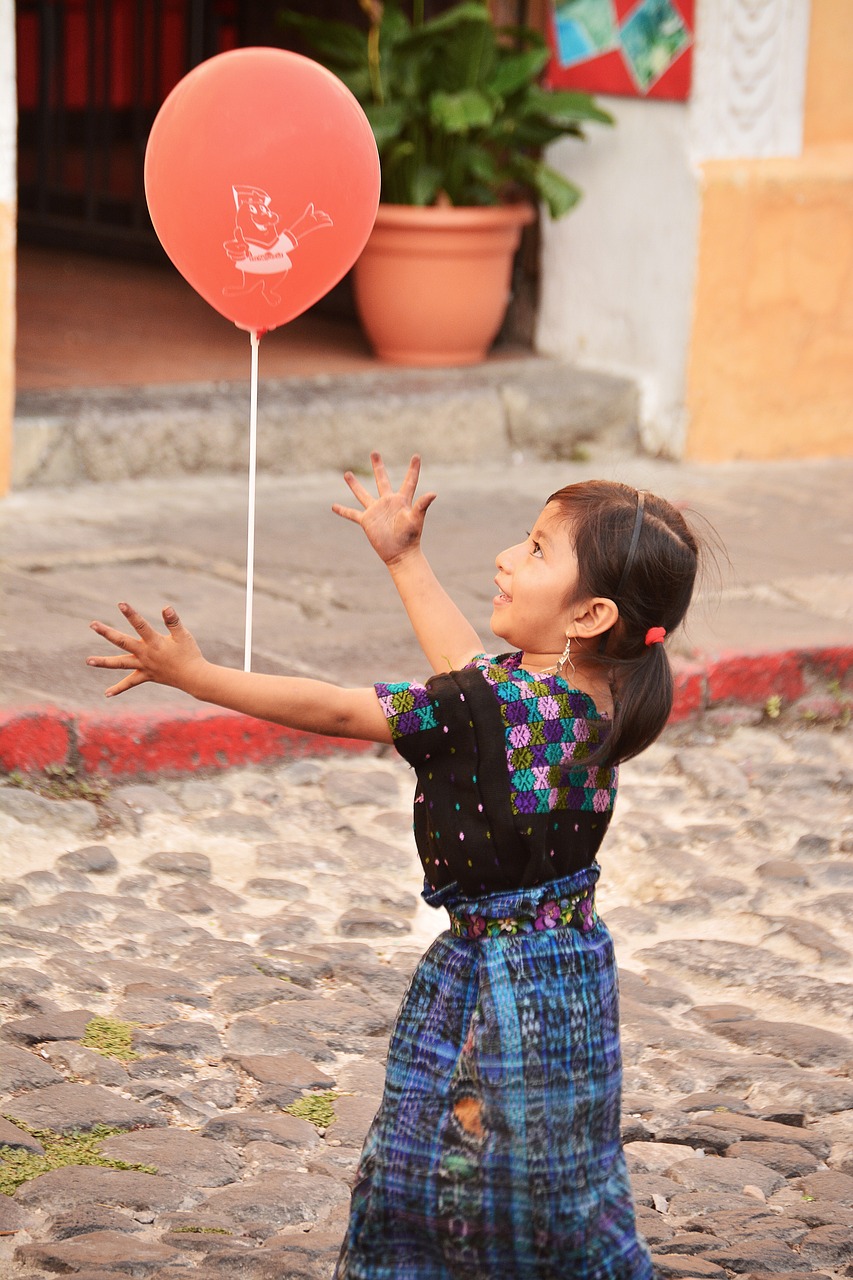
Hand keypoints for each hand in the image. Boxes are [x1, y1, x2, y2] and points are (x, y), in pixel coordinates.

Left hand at [87, 603, 206, 697]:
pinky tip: (106, 693)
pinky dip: (118, 688)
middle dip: (107, 633)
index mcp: (154, 642)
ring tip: (88, 661)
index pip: (140, 625)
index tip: (120, 603)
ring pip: (120, 664)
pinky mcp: (146, 676)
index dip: (130, 614)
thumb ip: (173, 621)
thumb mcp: (183, 635)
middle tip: (92, 624)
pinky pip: (130, 683)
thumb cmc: (190, 654)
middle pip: (122, 642)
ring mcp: (144, 666)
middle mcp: (145, 654)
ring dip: (104, 662)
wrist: (194, 678)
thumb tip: (166, 607)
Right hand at [332, 452, 435, 565]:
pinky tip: (333, 506)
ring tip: (346, 473)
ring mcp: (376, 511)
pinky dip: (343, 510)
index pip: (409, 481)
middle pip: (382, 480)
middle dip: (378, 466)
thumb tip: (433, 493)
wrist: (400, 554)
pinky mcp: (367, 521)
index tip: (417, 456)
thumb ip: (422, 505)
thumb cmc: (410, 537)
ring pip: (363, 494)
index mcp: (401, 500)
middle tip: (374, 452)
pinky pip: (352, 514)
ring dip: (354, 485)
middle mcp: (388, 502)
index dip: (413, 469)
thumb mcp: (416, 519)